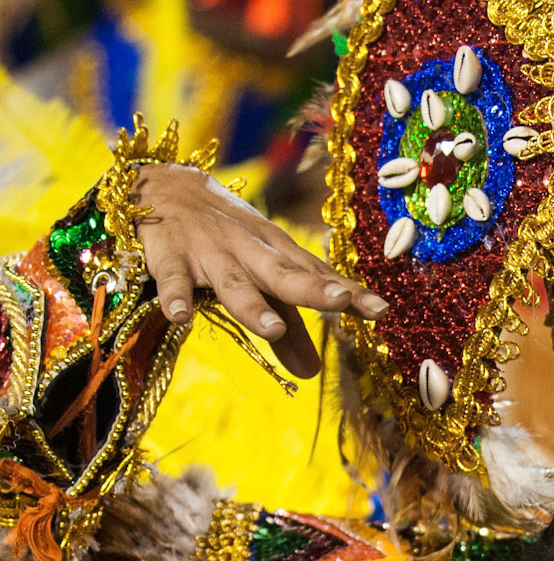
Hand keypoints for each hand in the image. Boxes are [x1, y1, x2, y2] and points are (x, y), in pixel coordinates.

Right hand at [134, 162, 386, 378]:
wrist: (165, 185)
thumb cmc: (227, 241)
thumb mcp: (261, 280)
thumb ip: (288, 329)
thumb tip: (312, 375)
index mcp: (279, 256)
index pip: (319, 277)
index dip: (349, 293)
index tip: (381, 310)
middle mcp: (251, 253)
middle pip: (284, 275)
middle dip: (312, 289)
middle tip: (340, 303)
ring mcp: (211, 254)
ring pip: (234, 282)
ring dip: (252, 305)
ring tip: (272, 329)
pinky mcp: (170, 256)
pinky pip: (173, 279)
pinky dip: (175, 295)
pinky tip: (180, 315)